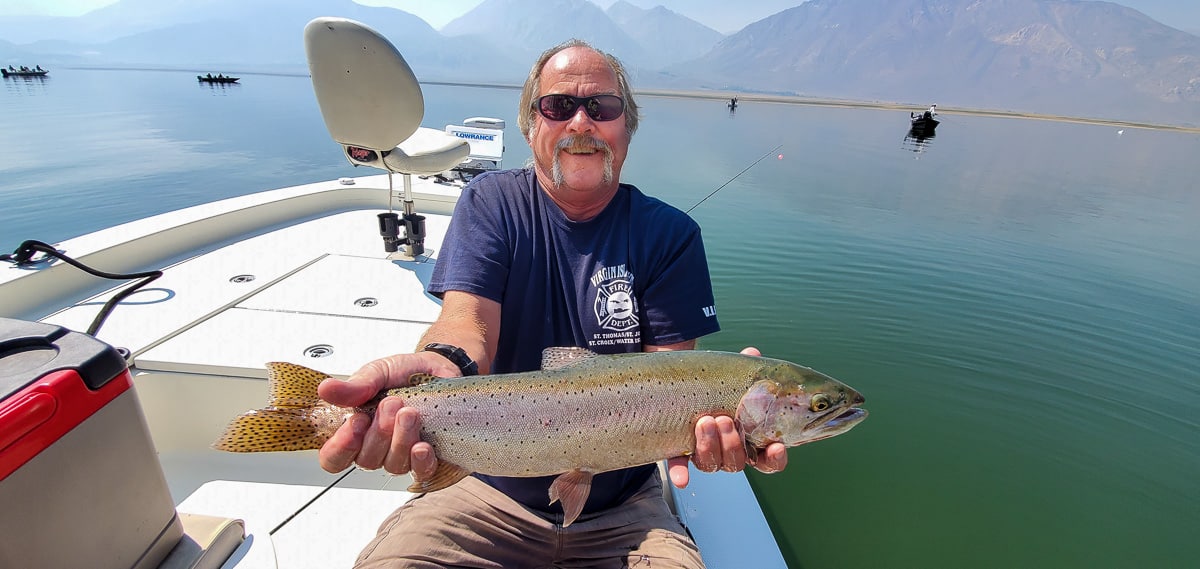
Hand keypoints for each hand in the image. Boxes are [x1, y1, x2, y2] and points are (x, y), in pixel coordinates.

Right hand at [316, 352, 460, 477]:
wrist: (440, 368)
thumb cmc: (405, 375)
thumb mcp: (377, 373)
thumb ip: (355, 386)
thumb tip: (325, 389)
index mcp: (356, 431)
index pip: (334, 458)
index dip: (340, 448)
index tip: (355, 422)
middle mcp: (377, 449)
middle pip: (366, 460)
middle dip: (379, 432)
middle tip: (391, 403)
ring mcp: (402, 456)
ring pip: (393, 465)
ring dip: (400, 440)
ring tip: (410, 413)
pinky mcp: (428, 458)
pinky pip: (421, 472)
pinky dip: (421, 461)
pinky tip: (423, 446)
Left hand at [667, 346, 788, 487]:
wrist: (681, 383)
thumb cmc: (717, 384)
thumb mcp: (732, 376)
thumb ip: (746, 369)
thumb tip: (752, 354)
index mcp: (748, 438)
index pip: (767, 458)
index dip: (775, 458)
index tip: (776, 446)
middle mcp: (727, 451)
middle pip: (737, 462)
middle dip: (733, 444)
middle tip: (725, 420)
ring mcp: (705, 453)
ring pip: (712, 463)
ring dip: (710, 446)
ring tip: (706, 420)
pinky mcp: (679, 452)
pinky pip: (680, 467)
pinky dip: (681, 473)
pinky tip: (681, 479)